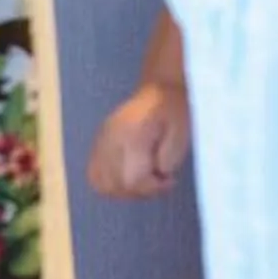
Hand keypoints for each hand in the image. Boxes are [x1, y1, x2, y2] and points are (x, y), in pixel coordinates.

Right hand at [86, 82, 191, 199]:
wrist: (161, 88)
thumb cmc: (173, 108)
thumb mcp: (182, 130)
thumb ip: (171, 156)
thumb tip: (159, 174)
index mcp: (132, 134)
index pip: (131, 179)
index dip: (151, 188)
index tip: (169, 181)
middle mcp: (110, 138)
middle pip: (114, 185)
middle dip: (139, 190)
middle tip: (159, 180)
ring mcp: (101, 141)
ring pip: (101, 183)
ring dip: (124, 189)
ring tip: (146, 178)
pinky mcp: (98, 143)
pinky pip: (94, 173)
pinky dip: (110, 182)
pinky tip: (130, 175)